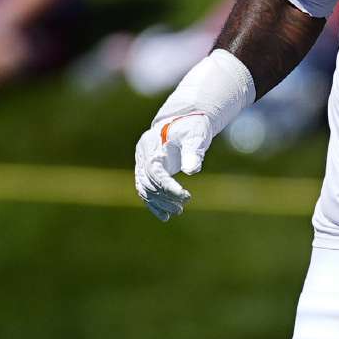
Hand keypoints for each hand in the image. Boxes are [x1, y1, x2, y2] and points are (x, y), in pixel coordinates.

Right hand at [131, 49, 255, 220]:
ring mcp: (143, 163)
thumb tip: (192, 170)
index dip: (168, 186)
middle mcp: (143, 154)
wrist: (185, 121)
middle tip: (183, 205)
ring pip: (145, 189)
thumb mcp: (196, 136)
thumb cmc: (192, 127)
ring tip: (178, 211)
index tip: (186, 196)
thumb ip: (193, 152)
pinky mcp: (147, 171)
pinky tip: (165, 216)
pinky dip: (154, 204)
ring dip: (160, 202)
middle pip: (148, 182)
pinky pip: (146, 191)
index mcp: (151, 144)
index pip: (155, 171)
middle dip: (165, 196)